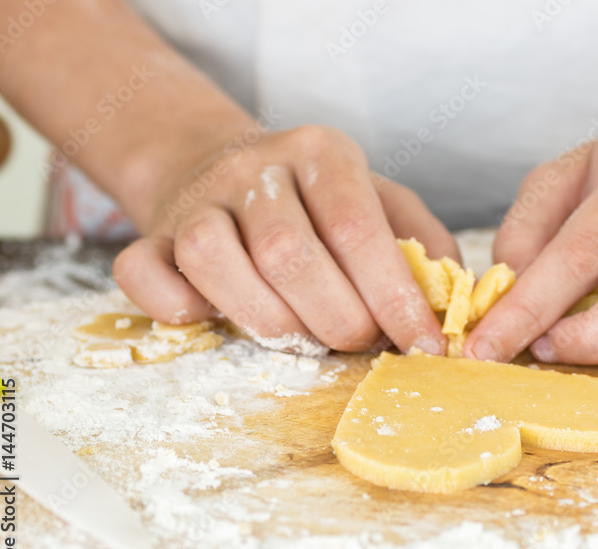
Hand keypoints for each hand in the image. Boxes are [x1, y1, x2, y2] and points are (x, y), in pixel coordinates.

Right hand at [114, 125, 457, 354]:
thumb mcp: (384, 202)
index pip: (357, 228)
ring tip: (299, 338)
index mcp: (322, 154)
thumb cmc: (319, 200)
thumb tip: (455, 300)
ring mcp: (198, 200)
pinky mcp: (152, 233)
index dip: (394, 296)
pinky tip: (210, 317)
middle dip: (335, 318)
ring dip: (265, 319)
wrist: (222, 162)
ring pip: (215, 260)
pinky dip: (174, 306)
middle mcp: (256, 169)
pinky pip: (142, 271)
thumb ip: (424, 243)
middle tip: (358, 343)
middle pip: (288, 252)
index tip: (423, 345)